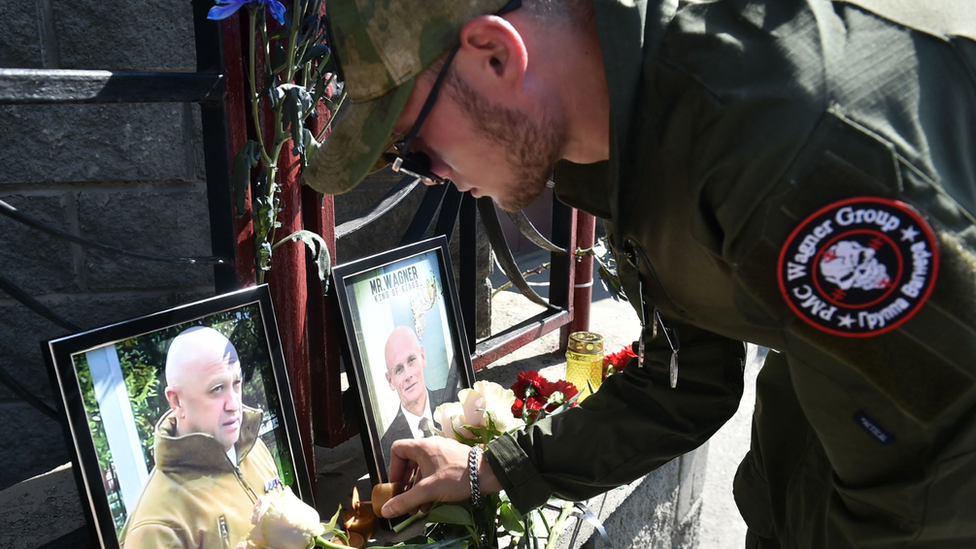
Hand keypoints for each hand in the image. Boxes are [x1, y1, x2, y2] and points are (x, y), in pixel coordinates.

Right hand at [381, 437, 499, 517]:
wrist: (488, 474)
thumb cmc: (457, 477)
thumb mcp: (428, 490)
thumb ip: (406, 500)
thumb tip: (386, 510)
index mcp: (422, 447)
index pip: (397, 450)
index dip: (393, 468)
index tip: (396, 485)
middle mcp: (431, 446)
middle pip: (409, 461)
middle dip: (406, 483)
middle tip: (405, 498)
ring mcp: (443, 452)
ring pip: (423, 469)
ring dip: (417, 488)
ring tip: (417, 507)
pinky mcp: (452, 460)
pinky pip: (434, 471)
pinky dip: (429, 485)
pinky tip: (430, 503)